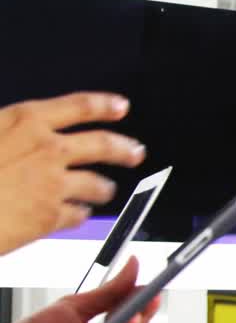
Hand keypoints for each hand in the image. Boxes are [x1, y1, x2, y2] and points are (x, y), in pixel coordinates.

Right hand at [0, 92, 145, 255]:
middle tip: (135, 152)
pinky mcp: (51, 217)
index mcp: (25, 121)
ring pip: (96, 184)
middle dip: (124, 148)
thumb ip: (7, 130)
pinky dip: (81, 215)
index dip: (103, 105)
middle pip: (102, 144)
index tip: (120, 106)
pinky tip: (79, 216)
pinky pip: (78, 215)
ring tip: (108, 190)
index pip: (77, 106)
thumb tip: (15, 128)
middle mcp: (48, 150)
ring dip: (105, 188)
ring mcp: (53, 184)